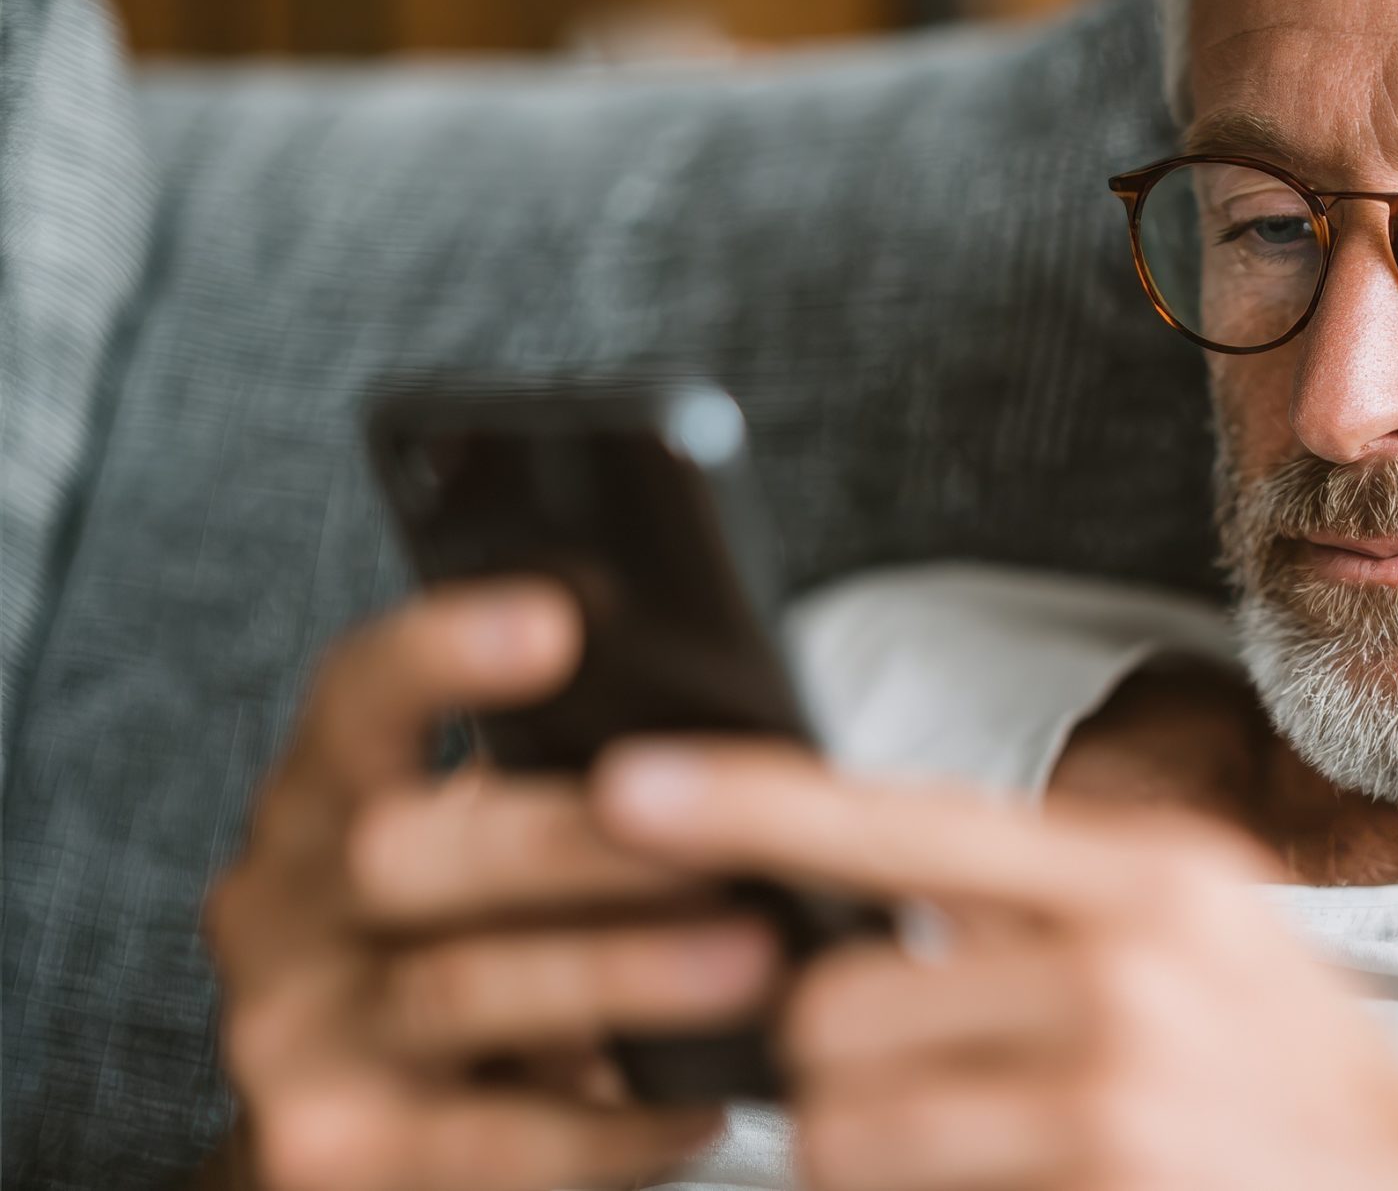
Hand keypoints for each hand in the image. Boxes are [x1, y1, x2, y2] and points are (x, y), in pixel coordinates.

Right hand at [203, 582, 775, 1190]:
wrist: (370, 1141)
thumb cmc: (475, 954)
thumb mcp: (487, 862)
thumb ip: (559, 790)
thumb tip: (730, 738)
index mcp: (318, 805)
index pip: (353, 698)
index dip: (441, 652)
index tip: (556, 623)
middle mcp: (276, 912)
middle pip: (402, 851)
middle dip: (577, 843)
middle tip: (723, 844)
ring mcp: (290, 1041)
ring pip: (458, 991)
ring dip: (626, 972)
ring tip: (757, 963)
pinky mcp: (330, 1159)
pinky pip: (494, 1141)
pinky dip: (616, 1122)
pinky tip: (704, 1103)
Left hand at [592, 741, 1397, 1190]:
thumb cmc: (1295, 1088)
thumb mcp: (1212, 943)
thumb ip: (1061, 904)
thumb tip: (878, 893)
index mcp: (1151, 877)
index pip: (908, 816)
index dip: (752, 802)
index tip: (626, 784)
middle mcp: (1129, 970)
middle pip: (834, 1006)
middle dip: (833, 1067)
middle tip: (909, 1092)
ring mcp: (1108, 1098)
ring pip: (841, 1128)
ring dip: (862, 1160)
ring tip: (967, 1158)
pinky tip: (1014, 1188)